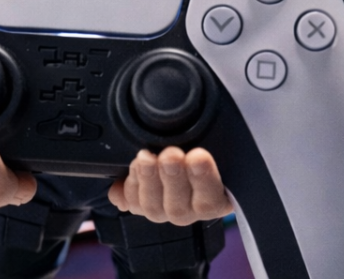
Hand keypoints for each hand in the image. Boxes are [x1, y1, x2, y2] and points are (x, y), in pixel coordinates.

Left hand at [108, 147, 232, 225]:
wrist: (183, 146)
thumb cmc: (206, 146)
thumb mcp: (215, 145)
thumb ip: (220, 142)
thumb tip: (218, 134)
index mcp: (216, 200)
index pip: (212, 199)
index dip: (204, 179)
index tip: (198, 156)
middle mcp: (188, 209)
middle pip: (178, 207)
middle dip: (172, 177)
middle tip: (170, 154)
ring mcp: (163, 209)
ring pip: (152, 207)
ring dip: (147, 180)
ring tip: (144, 157)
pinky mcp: (140, 203)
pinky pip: (130, 203)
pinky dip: (125, 190)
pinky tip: (123, 178)